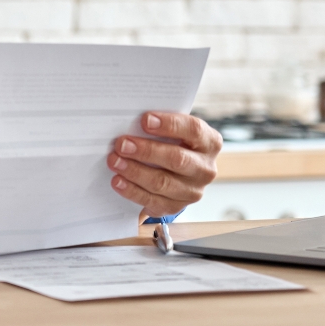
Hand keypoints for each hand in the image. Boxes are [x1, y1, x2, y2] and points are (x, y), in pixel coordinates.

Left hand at [107, 112, 221, 217]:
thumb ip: (160, 126)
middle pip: (177, 159)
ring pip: (163, 182)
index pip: (194, 130)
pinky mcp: (176, 206)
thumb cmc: (173, 143)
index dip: (169, 124)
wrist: (177, 173)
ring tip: (115, 161)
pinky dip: (132, 190)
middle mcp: (205, 168)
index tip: (144, 120)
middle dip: (146, 151)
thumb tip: (131, 121)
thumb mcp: (174, 131)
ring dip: (135, 171)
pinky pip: (153, 200)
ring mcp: (193, 191)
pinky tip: (118, 181)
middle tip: (122, 144)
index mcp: (210, 142)